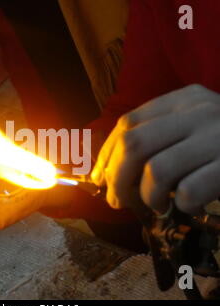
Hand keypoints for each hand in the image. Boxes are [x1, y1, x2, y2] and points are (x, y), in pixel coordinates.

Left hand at [91, 84, 219, 214]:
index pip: (127, 124)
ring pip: (156, 169)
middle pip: (134, 145)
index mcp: (182, 99)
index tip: (100, 178)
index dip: (107, 155)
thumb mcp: (191, 124)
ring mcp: (218, 136)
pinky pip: (190, 189)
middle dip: (117, 178)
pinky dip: (178, 203)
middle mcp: (198, 112)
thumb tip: (109, 169)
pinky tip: (182, 204)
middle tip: (118, 200)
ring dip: (146, 195)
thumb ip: (157, 135)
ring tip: (153, 204)